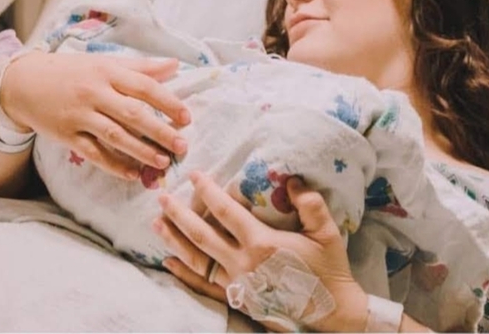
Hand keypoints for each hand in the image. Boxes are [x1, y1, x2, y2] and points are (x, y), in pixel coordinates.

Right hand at [0, 51, 189, 179]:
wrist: (23, 82)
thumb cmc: (73, 71)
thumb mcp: (106, 62)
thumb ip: (142, 67)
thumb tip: (176, 64)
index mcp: (108, 72)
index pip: (145, 87)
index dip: (168, 102)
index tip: (187, 118)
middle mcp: (95, 93)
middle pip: (133, 113)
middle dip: (160, 131)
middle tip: (182, 146)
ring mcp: (79, 115)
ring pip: (115, 136)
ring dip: (141, 151)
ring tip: (163, 162)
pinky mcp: (66, 135)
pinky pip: (93, 153)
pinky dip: (113, 165)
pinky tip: (133, 174)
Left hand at [153, 171, 368, 332]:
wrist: (332, 313)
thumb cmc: (329, 269)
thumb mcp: (327, 232)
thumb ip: (310, 203)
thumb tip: (291, 179)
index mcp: (262, 243)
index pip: (226, 211)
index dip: (208, 191)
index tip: (194, 175)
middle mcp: (243, 263)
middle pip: (202, 235)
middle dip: (179, 214)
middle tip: (161, 197)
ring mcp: (237, 284)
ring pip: (197, 259)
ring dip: (175, 240)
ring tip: (156, 223)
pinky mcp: (237, 299)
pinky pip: (203, 285)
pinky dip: (183, 273)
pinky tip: (168, 263)